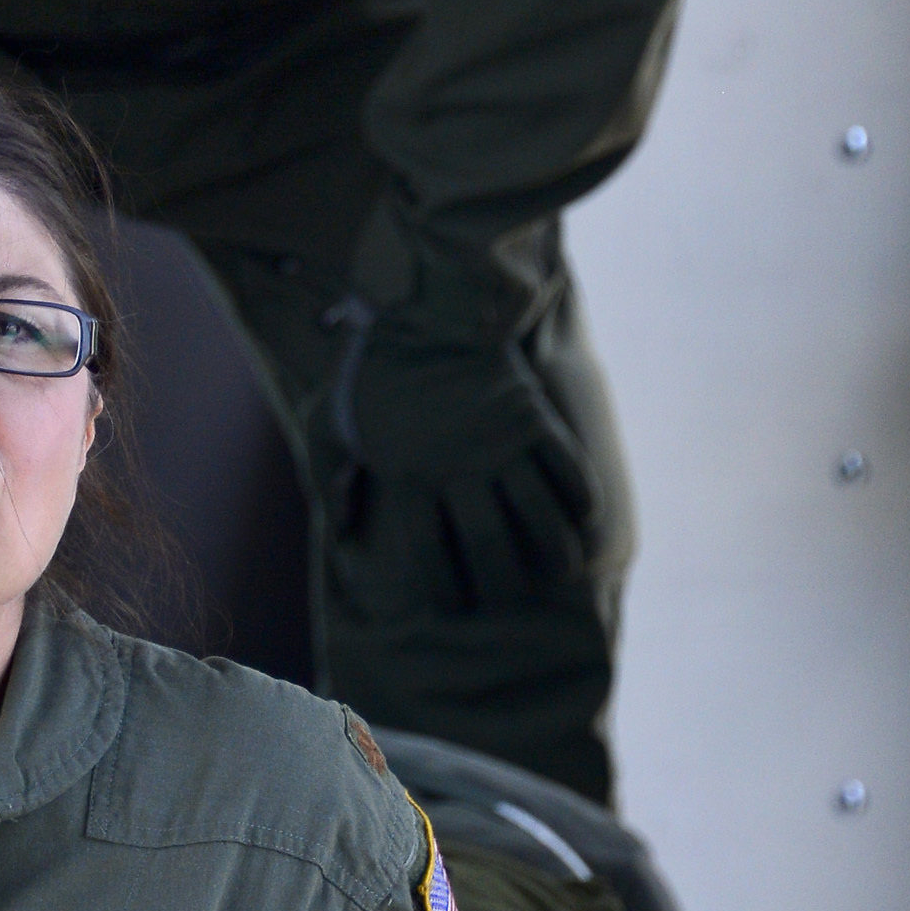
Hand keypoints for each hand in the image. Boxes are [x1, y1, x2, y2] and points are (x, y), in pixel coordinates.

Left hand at [324, 302, 599, 617]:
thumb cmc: (368, 368)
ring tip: (559, 570)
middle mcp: (456, 468)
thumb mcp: (329, 423)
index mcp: (407, 477)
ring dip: (552, 550)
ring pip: (537, 515)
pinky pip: (567, 468)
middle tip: (509, 596)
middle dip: (502, 582)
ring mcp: (499, 442)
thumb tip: (341, 532)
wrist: (419, 303)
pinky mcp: (532, 415)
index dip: (447, 591)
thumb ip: (331, 480)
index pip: (431, 554)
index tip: (458, 607)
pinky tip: (581, 517)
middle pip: (489, 545)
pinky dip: (579, 497)